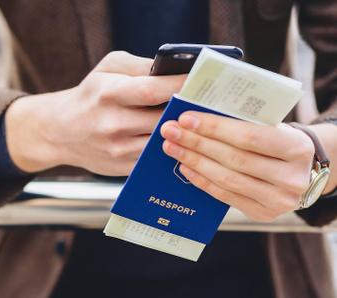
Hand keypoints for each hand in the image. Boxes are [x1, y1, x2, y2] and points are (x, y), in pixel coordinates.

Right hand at [5, 51, 185, 174]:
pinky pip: (155, 157)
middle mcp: (113, 124)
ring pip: (163, 142)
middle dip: (187, 110)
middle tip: (204, 102)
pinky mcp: (123, 167)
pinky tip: (177, 137)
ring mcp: (118, 149)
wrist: (61, 131)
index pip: (152, 90)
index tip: (201, 80)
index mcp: (109, 94)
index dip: (180, 85)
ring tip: (193, 119)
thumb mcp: (106, 69)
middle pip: (163, 119)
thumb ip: (139, 66)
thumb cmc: (89, 96)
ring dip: (182, 131)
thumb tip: (172, 70)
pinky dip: (169, 147)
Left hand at [161, 111, 336, 221]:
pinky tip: (186, 167)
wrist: (301, 171)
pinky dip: (201, 181)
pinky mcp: (262, 213)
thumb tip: (197, 118)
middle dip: (196, 144)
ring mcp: (278, 201)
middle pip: (233, 159)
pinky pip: (225, 196)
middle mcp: (291, 178)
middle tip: (170, 132)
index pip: (248, 137)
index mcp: (297, 148)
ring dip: (194, 162)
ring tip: (173, 148)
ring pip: (226, 179)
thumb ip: (242, 122)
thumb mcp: (271, 127)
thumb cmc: (279, 142)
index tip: (185, 119)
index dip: (214, 128)